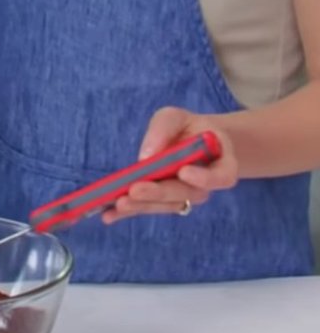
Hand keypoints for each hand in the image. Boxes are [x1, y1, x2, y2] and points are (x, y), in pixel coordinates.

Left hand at [101, 107, 238, 224]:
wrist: (192, 140)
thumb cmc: (186, 127)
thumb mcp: (175, 117)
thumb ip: (164, 129)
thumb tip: (147, 155)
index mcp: (222, 162)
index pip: (222, 176)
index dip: (205, 178)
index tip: (183, 171)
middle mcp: (207, 185)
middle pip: (187, 194)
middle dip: (159, 193)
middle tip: (135, 190)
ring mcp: (187, 196)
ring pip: (168, 205)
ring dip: (143, 206)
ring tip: (119, 204)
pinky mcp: (167, 201)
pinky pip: (152, 207)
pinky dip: (131, 211)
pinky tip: (110, 215)